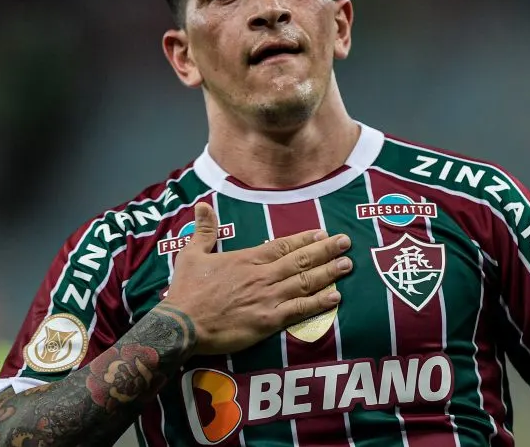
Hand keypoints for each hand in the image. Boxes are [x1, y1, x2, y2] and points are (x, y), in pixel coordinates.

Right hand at [162, 201, 352, 355]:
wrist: (182, 324)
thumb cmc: (186, 290)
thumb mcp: (191, 254)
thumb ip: (204, 230)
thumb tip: (203, 205)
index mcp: (247, 259)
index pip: (283, 245)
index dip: (305, 239)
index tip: (324, 233)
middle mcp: (262, 276)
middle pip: (300, 260)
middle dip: (326, 251)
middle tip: (347, 243)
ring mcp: (267, 299)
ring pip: (304, 282)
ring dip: (328, 273)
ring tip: (347, 265)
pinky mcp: (267, 322)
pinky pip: (299, 310)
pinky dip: (318, 303)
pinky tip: (335, 297)